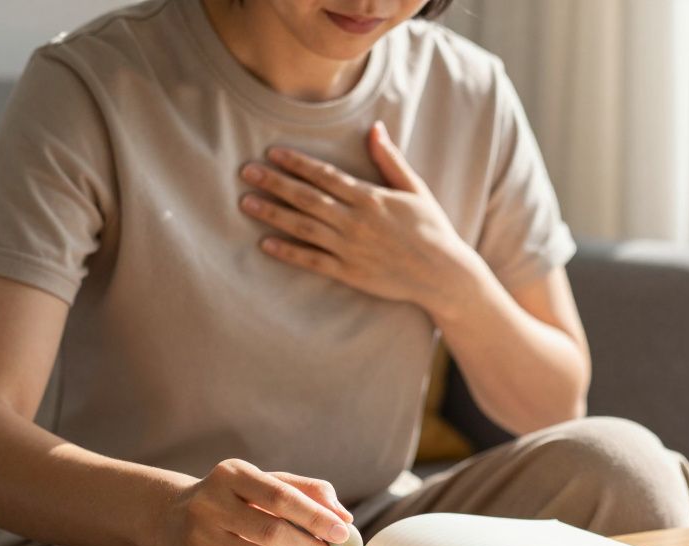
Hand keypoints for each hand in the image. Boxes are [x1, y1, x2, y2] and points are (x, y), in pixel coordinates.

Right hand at [157, 459, 353, 545]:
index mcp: (230, 474)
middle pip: (272, 533)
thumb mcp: (267, 482)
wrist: (174, 517)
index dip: (316, 516)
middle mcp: (209, 504)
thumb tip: (344, 518)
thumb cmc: (236, 498)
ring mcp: (200, 539)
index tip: (342, 531)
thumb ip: (310, 492)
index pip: (281, 496)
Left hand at [237, 121, 485, 314]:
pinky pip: (312, 260)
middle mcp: (355, 221)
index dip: (297, 163)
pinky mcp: (348, 272)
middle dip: (274, 183)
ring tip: (246, 203)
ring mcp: (349, 248)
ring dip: (273, 214)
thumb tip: (375, 128)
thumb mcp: (415, 188)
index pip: (325, 175)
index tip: (272, 153)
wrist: (442, 274)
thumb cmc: (431, 228)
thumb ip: (390, 160)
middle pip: (306, 198)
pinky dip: (287, 252)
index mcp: (370, 197)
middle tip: (246, 172)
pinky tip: (265, 243)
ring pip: (303, 227)